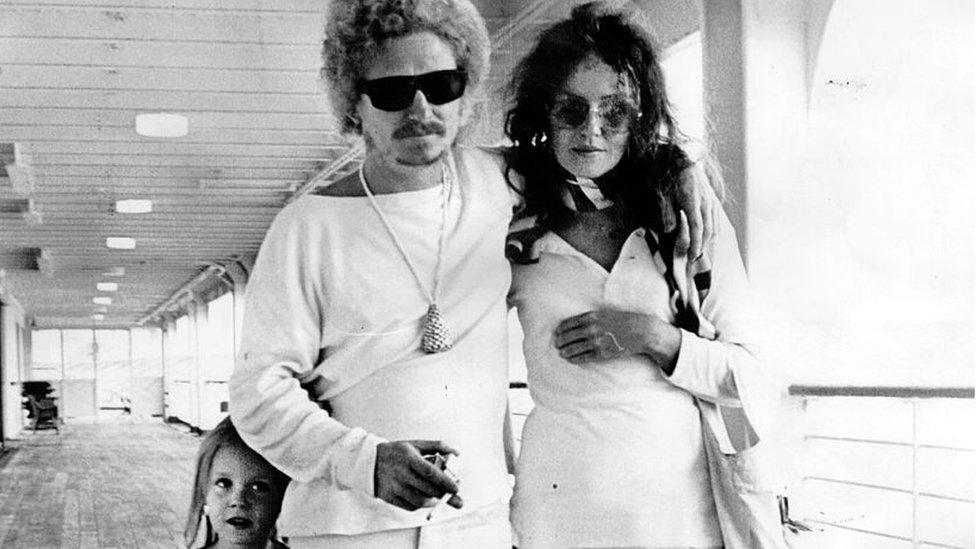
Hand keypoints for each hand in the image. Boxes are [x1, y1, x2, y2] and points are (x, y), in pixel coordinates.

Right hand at [374, 440, 462, 510]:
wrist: (369, 461)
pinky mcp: (389, 497)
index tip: (456, 488)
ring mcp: (394, 487)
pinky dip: (420, 505)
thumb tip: (457, 454)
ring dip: (433, 501)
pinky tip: (423, 498)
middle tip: (455, 497)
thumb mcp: (415, 444)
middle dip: (444, 495)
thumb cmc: (397, 452)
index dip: (445, 481)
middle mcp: (401, 473)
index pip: (430, 472)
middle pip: (427, 489)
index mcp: (409, 458)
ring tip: (438, 496)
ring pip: (420, 501)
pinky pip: (410, 507)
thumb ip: (437, 446)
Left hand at [554, 309, 680, 369]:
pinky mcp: (602, 353)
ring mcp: (597, 341)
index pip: (569, 323)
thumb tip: (576, 324)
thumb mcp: (605, 314)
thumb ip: (591, 318)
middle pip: (568, 336)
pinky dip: (574, 358)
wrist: (641, 331)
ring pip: (574, 348)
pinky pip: (583, 357)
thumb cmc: (623, 321)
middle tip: (556, 344)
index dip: (560, 329)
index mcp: (592, 316)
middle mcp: (592, 328)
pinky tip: (569, 359)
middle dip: (560, 341)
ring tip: (561, 353)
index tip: (557, 332)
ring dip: (565, 351)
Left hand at [675, 161, 718, 259]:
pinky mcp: (713, 199)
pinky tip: (710, 236)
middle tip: (695, 260)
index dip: (696, 244)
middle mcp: (706, 203)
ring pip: (714, 226)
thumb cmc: (671, 176)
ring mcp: (711, 201)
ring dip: (708, 241)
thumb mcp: (664, 193)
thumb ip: (668, 213)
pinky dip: (714, 230)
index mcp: (693, 202)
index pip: (698, 229)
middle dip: (702, 247)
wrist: (684, 158)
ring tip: (701, 251)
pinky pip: (717, 219)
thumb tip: (670, 230)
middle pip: (708, 230)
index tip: (693, 257)